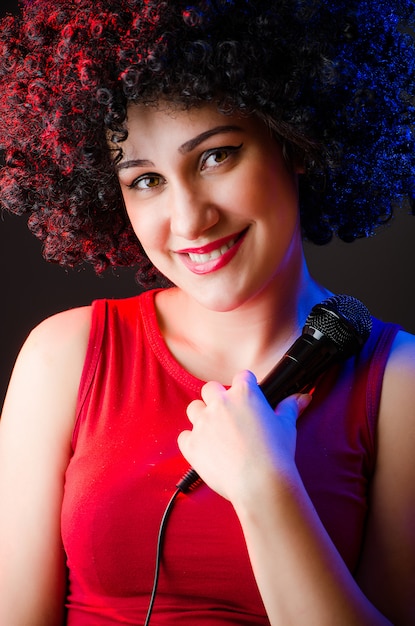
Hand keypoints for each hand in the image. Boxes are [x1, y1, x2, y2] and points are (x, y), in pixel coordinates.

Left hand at [177, 370, 310, 502]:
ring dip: (202, 416)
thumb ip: (289, 407)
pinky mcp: (191, 444)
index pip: (241, 378)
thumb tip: (302, 397)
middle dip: (217, 398)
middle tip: (228, 415)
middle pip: (210, 389)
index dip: (246, 386)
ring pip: (194, 409)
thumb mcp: (287, 426)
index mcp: (244, 394)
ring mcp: (203, 423)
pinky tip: (204, 449)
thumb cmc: (276, 454)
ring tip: (214, 432)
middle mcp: (220, 403)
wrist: (260, 483)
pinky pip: (184, 436)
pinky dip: (191, 441)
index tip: (249, 398)